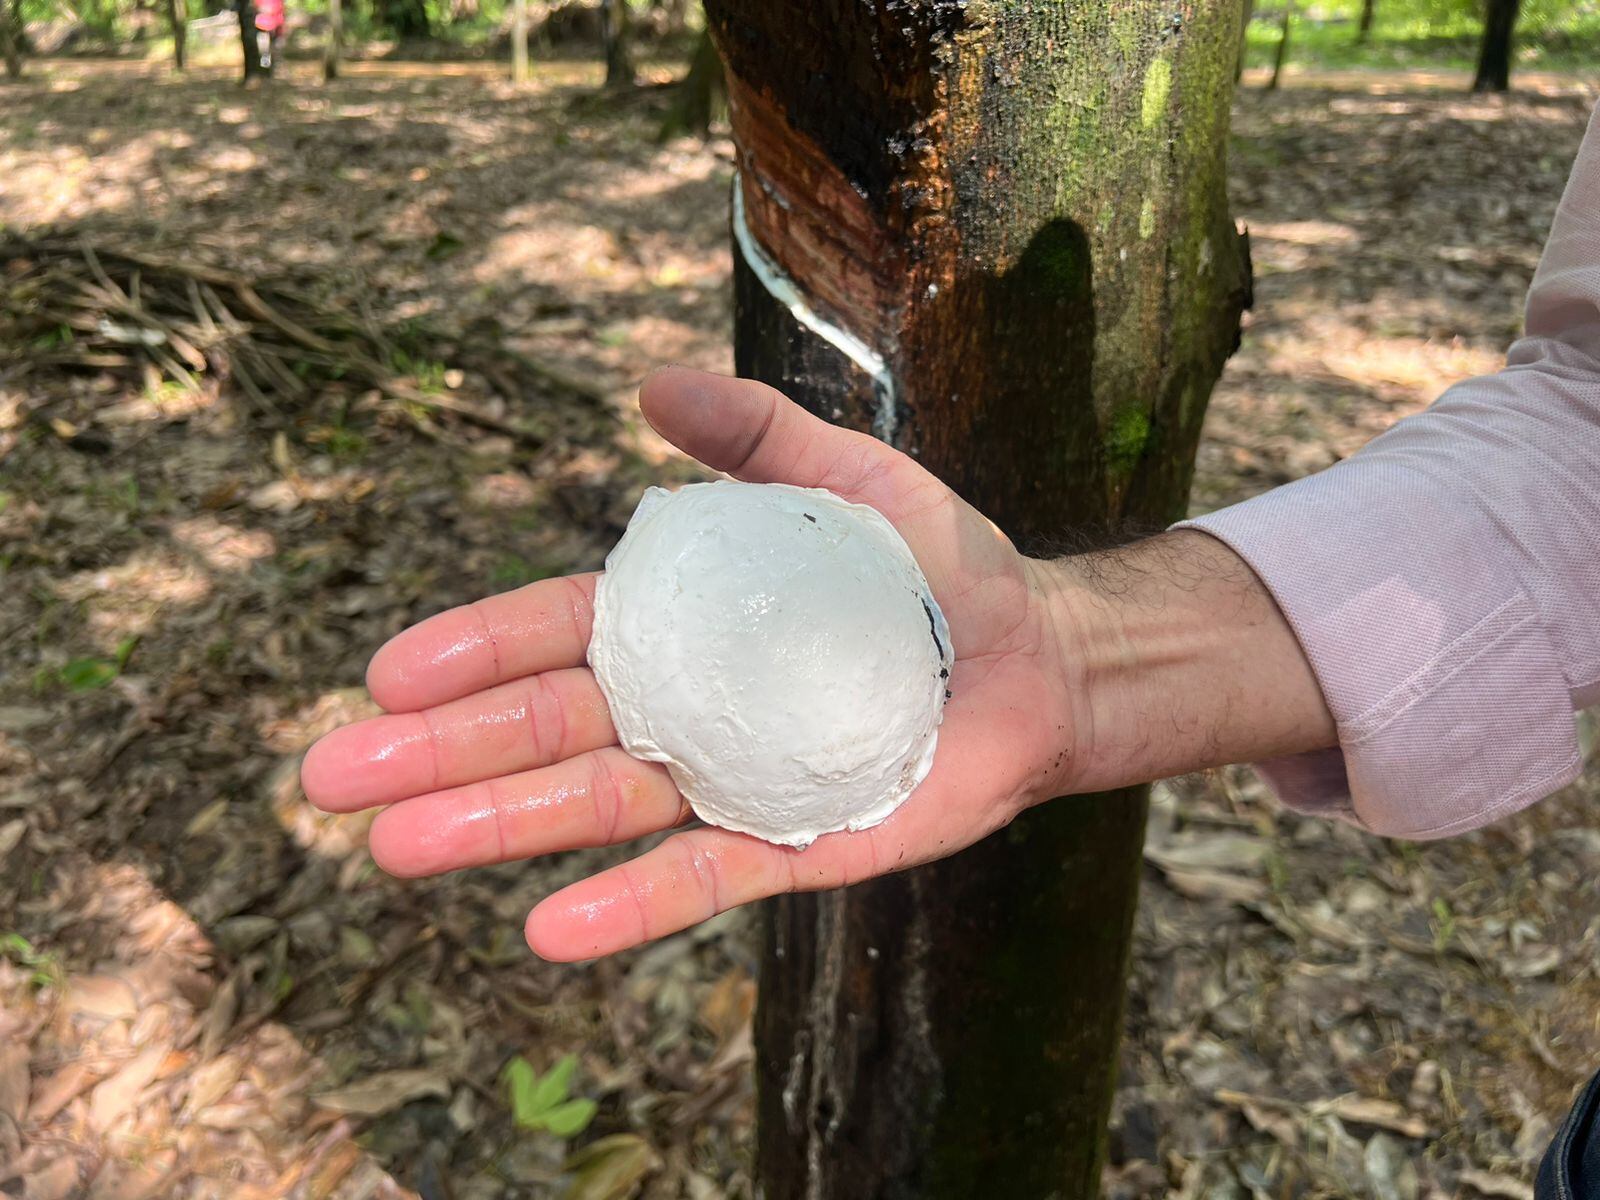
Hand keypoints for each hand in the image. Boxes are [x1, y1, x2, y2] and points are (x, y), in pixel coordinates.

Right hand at [301, 368, 1084, 959]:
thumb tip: (648, 383)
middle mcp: (686, 706)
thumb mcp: (852, 479)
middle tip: (330, 776)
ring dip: (500, 830)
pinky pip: (701, 879)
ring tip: (398, 850)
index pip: (554, 634)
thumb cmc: (938, 567)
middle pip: (545, 729)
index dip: (471, 652)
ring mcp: (730, 780)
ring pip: (597, 808)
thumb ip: (757, 437)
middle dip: (440, 753)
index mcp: (682, 621)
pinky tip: (548, 931)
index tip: (386, 675)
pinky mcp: (792, 844)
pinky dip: (629, 906)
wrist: (1040, 660)